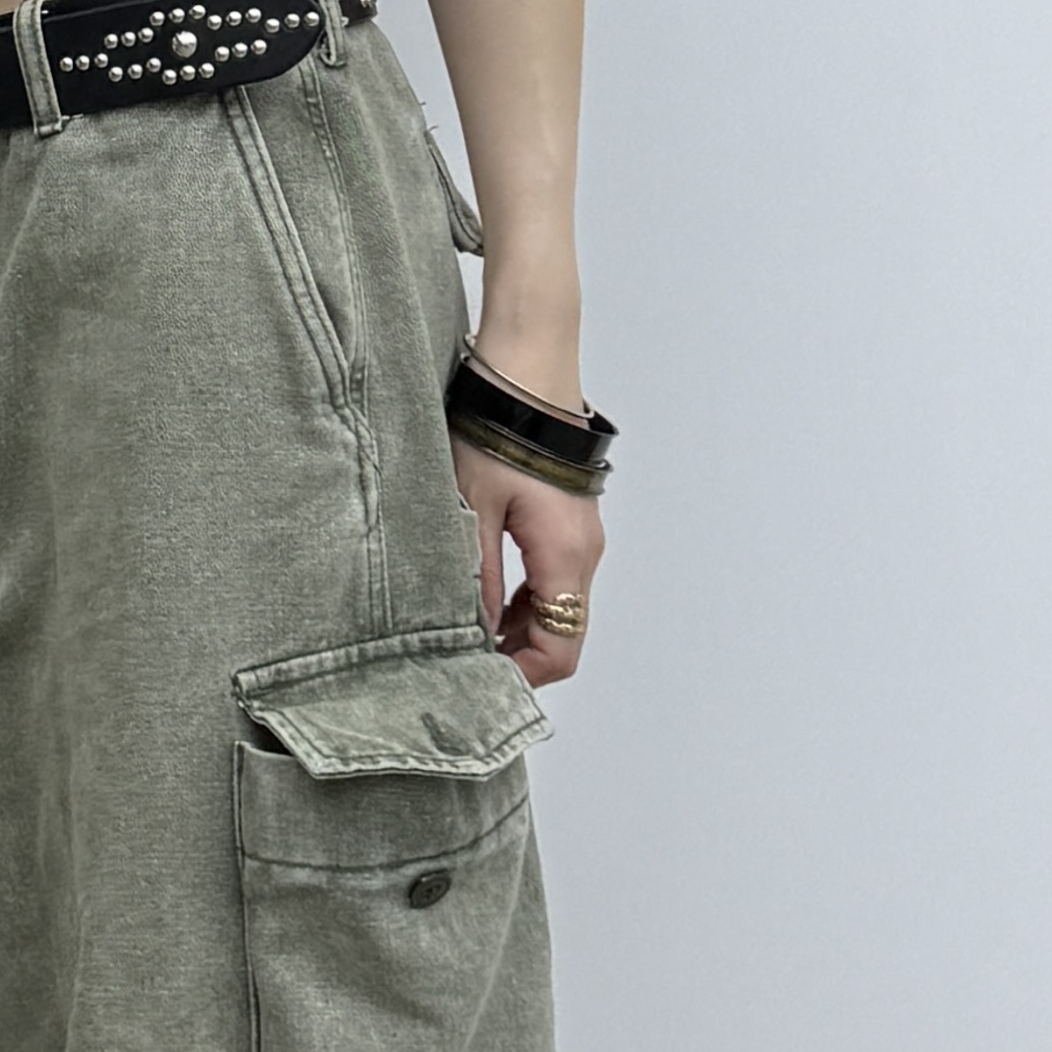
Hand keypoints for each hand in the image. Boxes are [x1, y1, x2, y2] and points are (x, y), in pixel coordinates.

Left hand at [454, 435, 603, 686]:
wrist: (528, 373)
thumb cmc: (499, 432)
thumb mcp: (472, 511)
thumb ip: (477, 579)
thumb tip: (476, 633)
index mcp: (564, 556)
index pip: (560, 647)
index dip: (524, 674)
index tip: (480, 678)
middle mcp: (584, 554)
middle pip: (565, 633)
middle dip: (520, 656)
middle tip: (467, 659)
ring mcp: (582, 539)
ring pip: (561, 609)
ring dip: (522, 628)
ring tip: (469, 630)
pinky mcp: (570, 524)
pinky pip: (556, 580)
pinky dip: (528, 600)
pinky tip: (489, 597)